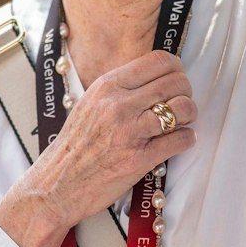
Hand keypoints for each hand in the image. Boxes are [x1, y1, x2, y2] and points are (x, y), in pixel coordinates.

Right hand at [0, 50, 196, 246]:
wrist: (55, 185)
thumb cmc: (73, 148)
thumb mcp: (90, 104)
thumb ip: (119, 90)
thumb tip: (153, 81)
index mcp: (107, 86)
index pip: (159, 61)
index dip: (176, 70)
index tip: (176, 81)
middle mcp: (119, 104)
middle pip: (176, 82)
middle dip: (186, 93)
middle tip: (180, 105)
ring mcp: (130, 131)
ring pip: (183, 108)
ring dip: (189, 116)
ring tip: (181, 123)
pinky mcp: (140, 159)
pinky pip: (181, 140)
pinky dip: (186, 140)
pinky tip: (178, 142)